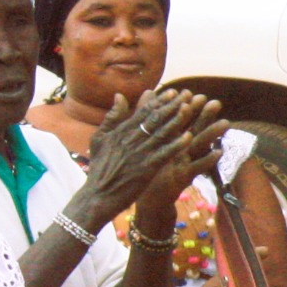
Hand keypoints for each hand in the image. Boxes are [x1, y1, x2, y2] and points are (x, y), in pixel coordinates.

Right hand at [84, 88, 219, 223]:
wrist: (97, 195)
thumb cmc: (99, 168)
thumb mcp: (99, 138)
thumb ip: (112, 117)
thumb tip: (120, 96)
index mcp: (121, 131)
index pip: (143, 112)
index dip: (159, 101)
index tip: (172, 91)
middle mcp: (130, 139)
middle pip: (154, 119)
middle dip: (171, 105)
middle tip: (187, 94)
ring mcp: (139, 154)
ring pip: (161, 133)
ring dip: (176, 120)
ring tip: (189, 108)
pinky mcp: (146, 169)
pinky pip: (164, 154)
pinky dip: (176, 145)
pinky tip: (189, 137)